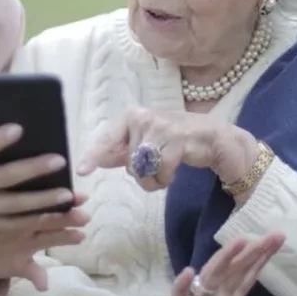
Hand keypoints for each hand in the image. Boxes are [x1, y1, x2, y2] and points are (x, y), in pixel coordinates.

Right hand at [0, 124, 88, 245]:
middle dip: (33, 170)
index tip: (20, 129)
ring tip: (66, 193)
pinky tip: (52, 214)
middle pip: (2, 179)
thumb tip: (3, 139)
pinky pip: (9, 225)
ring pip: (12, 207)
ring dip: (41, 201)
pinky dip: (32, 220)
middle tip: (59, 160)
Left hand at [0, 195, 90, 290]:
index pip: (43, 203)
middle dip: (69, 217)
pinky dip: (40, 280)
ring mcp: (27, 246)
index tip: (79, 197)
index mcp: (20, 212)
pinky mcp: (21, 265)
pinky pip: (34, 273)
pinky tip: (44, 286)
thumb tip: (16, 229)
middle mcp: (28, 226)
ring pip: (49, 240)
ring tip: (80, 236)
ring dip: (65, 238)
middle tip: (85, 215)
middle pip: (51, 220)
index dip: (60, 200)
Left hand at [77, 106, 256, 191]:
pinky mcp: (177, 138)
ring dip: (155, 179)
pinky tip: (176, 169)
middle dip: (141, 174)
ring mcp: (160, 125)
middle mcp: (143, 117)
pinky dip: (167, 178)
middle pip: (128, 162)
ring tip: (167, 169)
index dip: (94, 156)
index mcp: (132, 116)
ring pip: (143, 168)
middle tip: (157, 167)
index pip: (108, 139)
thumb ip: (122, 151)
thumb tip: (93, 161)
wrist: (215, 138)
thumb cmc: (177, 142)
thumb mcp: (146, 144)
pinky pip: (161, 171)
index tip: (82, 170)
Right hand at [171, 233, 284, 295]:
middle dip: (254, 252)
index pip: (248, 275)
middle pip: (236, 270)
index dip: (263, 257)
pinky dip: (182, 287)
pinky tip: (187, 273)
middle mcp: (215, 295)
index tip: (279, 238)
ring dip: (224, 258)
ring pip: (213, 276)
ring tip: (239, 241)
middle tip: (274, 235)